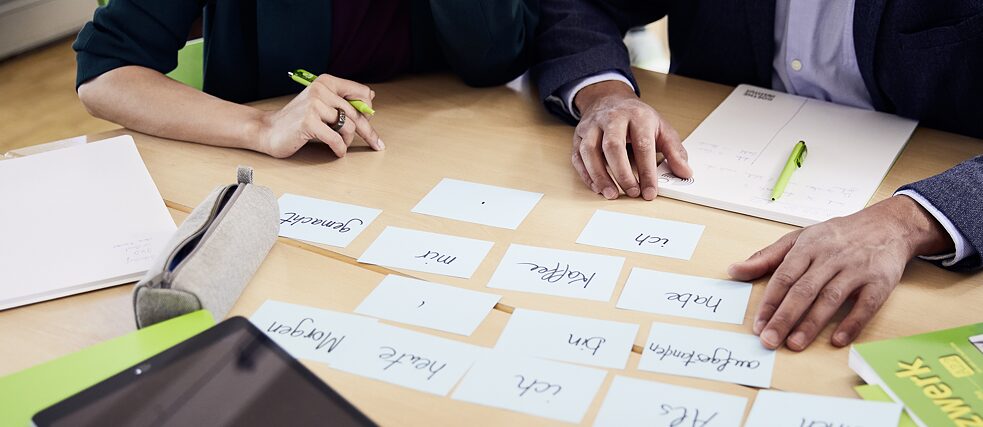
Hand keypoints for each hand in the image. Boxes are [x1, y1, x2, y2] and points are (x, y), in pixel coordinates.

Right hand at [257, 74, 382, 157]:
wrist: (268, 130)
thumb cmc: (297, 119)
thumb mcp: (321, 104)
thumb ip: (342, 100)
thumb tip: (371, 97)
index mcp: (326, 82)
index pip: (361, 93)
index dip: (368, 110)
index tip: (369, 122)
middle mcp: (320, 90)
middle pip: (357, 113)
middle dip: (368, 132)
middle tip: (376, 144)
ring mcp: (314, 105)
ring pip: (349, 126)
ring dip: (347, 141)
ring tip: (340, 145)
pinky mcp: (309, 122)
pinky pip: (336, 139)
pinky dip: (339, 149)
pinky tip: (337, 152)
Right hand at [571, 81, 691, 199]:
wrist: (609, 98)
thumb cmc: (636, 117)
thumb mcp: (661, 128)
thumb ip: (674, 151)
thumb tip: (685, 172)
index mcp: (637, 116)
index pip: (642, 145)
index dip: (647, 172)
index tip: (650, 192)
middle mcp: (612, 119)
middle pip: (613, 146)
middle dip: (622, 173)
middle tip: (632, 193)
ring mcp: (592, 127)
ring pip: (590, 151)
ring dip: (600, 176)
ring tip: (611, 194)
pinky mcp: (579, 136)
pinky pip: (578, 156)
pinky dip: (586, 174)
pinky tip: (597, 187)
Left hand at [728, 196, 952, 350]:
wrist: (888, 224)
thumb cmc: (836, 235)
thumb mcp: (799, 238)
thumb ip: (766, 257)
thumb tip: (734, 270)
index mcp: (808, 246)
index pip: (784, 277)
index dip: (769, 302)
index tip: (757, 325)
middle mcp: (831, 257)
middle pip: (803, 290)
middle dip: (784, 317)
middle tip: (769, 340)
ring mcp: (856, 269)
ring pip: (831, 298)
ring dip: (812, 323)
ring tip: (794, 344)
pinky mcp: (881, 281)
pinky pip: (866, 304)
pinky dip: (852, 323)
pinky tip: (837, 340)